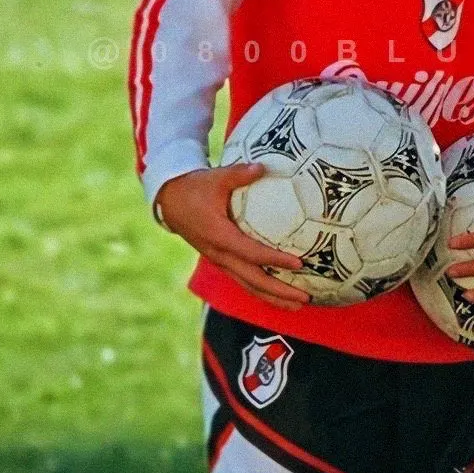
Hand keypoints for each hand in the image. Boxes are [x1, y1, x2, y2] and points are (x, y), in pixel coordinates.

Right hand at [153, 165, 308, 309]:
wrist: (169, 201)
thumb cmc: (194, 188)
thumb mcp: (215, 178)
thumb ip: (240, 173)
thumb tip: (263, 167)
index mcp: (219, 236)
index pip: (252, 253)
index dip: (275, 260)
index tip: (299, 263)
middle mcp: (219, 254)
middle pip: (253, 280)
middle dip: (279, 292)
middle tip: (304, 298)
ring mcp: (219, 261)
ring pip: (248, 285)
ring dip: (272, 297)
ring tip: (297, 305)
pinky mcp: (221, 262)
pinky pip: (243, 280)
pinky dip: (261, 289)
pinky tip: (279, 294)